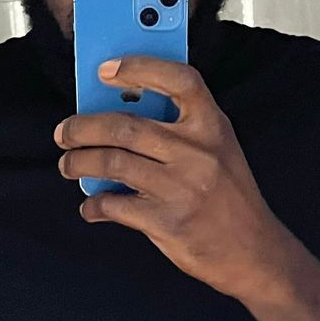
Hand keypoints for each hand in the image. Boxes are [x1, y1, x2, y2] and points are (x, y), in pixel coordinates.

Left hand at [54, 56, 291, 298]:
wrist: (254, 252)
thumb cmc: (230, 199)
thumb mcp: (219, 152)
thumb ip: (181, 130)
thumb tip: (119, 113)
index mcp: (213, 127)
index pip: (179, 80)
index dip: (139, 67)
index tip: (106, 69)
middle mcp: (197, 153)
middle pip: (125, 125)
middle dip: (83, 127)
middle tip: (65, 132)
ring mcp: (181, 188)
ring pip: (112, 163)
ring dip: (79, 163)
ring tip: (69, 165)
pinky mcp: (166, 221)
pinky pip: (114, 205)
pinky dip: (93, 205)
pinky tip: (91, 206)